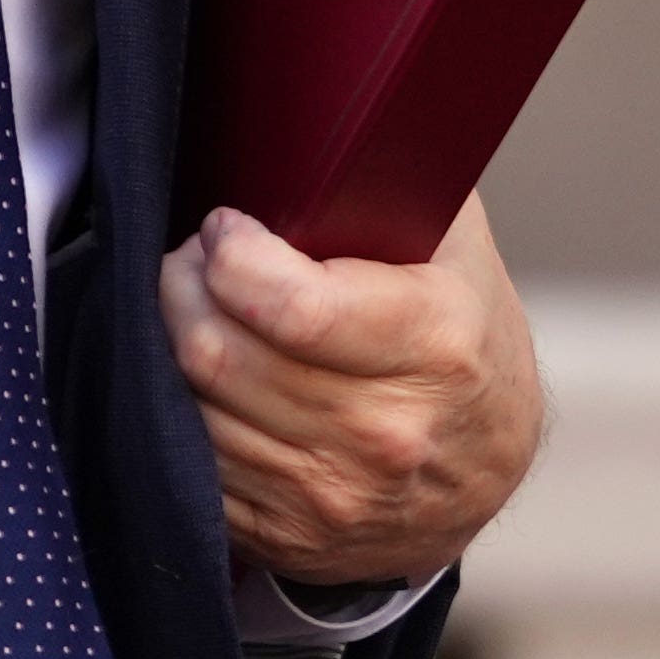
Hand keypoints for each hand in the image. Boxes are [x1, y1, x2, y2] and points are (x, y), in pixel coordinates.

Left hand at [163, 191, 544, 591]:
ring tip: (193, 308)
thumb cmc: (463, 333)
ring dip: (171, 348)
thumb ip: (392, 184)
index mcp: (435, 346)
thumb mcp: (457, 247)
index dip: (230, 255)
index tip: (224, 228)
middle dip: (181, 288)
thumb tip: (315, 121)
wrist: (488, 466)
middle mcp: (386, 433)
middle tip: (189, 261)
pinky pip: (194, 467)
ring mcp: (336, 497)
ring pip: (192, 412)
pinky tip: (199, 376)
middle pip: (219, 356)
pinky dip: (179, 414)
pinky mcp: (291, 537)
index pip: (288, 308)